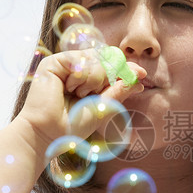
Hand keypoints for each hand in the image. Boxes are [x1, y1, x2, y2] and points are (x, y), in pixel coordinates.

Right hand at [15, 49, 145, 144]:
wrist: (49, 134)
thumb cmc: (73, 126)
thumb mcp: (104, 107)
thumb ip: (120, 90)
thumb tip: (139, 78)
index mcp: (87, 80)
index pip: (111, 65)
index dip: (125, 67)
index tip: (142, 74)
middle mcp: (76, 70)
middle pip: (105, 58)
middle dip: (107, 76)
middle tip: (92, 94)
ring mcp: (64, 65)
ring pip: (94, 58)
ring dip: (93, 79)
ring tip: (77, 94)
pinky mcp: (53, 63)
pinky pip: (79, 59)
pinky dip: (80, 76)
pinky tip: (69, 88)